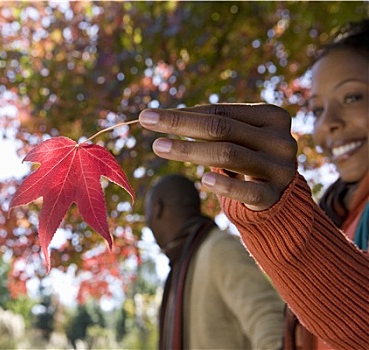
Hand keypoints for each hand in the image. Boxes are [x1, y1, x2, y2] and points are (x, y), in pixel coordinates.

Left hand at [139, 103, 297, 210]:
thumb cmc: (247, 156)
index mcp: (272, 116)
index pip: (220, 112)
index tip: (149, 114)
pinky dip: (224, 185)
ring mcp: (280, 168)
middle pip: (221, 129)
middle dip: (180, 124)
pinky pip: (247, 191)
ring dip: (189, 150)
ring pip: (228, 155)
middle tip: (146, 121)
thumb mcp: (235, 137)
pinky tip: (203, 181)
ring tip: (158, 147)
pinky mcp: (274, 195)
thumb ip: (210, 125)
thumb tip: (160, 115)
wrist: (277, 195)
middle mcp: (281, 139)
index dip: (184, 113)